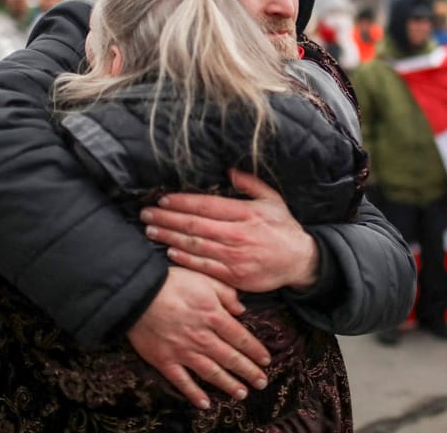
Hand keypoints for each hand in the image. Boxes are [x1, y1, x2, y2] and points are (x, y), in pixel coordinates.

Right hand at [126, 268, 269, 409]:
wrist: (137, 293)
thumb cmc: (172, 282)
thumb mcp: (204, 278)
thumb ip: (226, 293)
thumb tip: (242, 309)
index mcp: (213, 316)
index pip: (241, 338)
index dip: (256, 351)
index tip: (266, 360)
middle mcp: (202, 338)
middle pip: (231, 359)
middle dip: (249, 372)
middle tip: (262, 382)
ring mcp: (184, 352)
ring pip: (212, 373)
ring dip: (229, 385)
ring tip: (242, 394)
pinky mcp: (165, 361)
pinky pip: (182, 382)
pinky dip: (194, 395)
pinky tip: (205, 404)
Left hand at [140, 169, 318, 292]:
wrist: (299, 261)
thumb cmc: (283, 228)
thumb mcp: (272, 200)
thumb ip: (250, 184)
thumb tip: (229, 171)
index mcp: (246, 213)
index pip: (206, 205)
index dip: (182, 201)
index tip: (163, 198)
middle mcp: (238, 234)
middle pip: (195, 224)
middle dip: (167, 217)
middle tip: (146, 213)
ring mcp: (235, 257)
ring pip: (195, 245)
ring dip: (169, 237)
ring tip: (150, 229)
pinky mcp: (234, 276)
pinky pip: (204, 267)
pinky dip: (185, 259)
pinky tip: (169, 251)